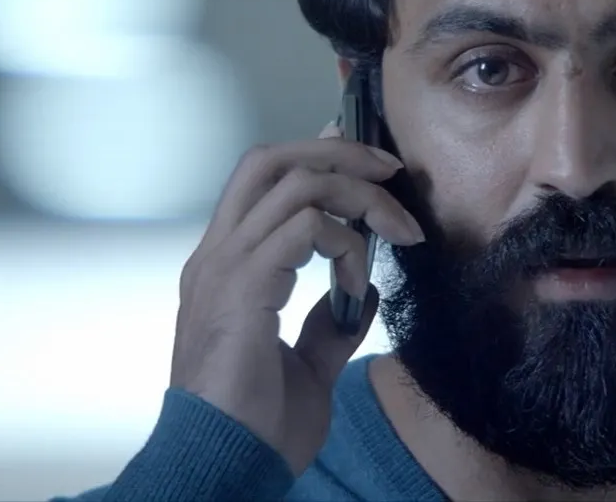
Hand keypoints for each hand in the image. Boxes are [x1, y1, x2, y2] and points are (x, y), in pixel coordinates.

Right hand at [170, 122, 424, 475]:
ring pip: (294, 183)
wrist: (225, 464)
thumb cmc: (256, 426)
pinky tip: (355, 279)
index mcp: (223, 269)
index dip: (316, 160)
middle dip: (337, 151)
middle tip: (391, 169)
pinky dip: (344, 242)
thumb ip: (327, 326)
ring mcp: (224, 266)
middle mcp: (215, 256)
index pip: (261, 182)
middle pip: (270, 159)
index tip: (371, 171)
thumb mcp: (305, 368)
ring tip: (399, 230)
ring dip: (359, 196)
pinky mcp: (242, 285)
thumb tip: (361, 291)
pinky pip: (305, 227)